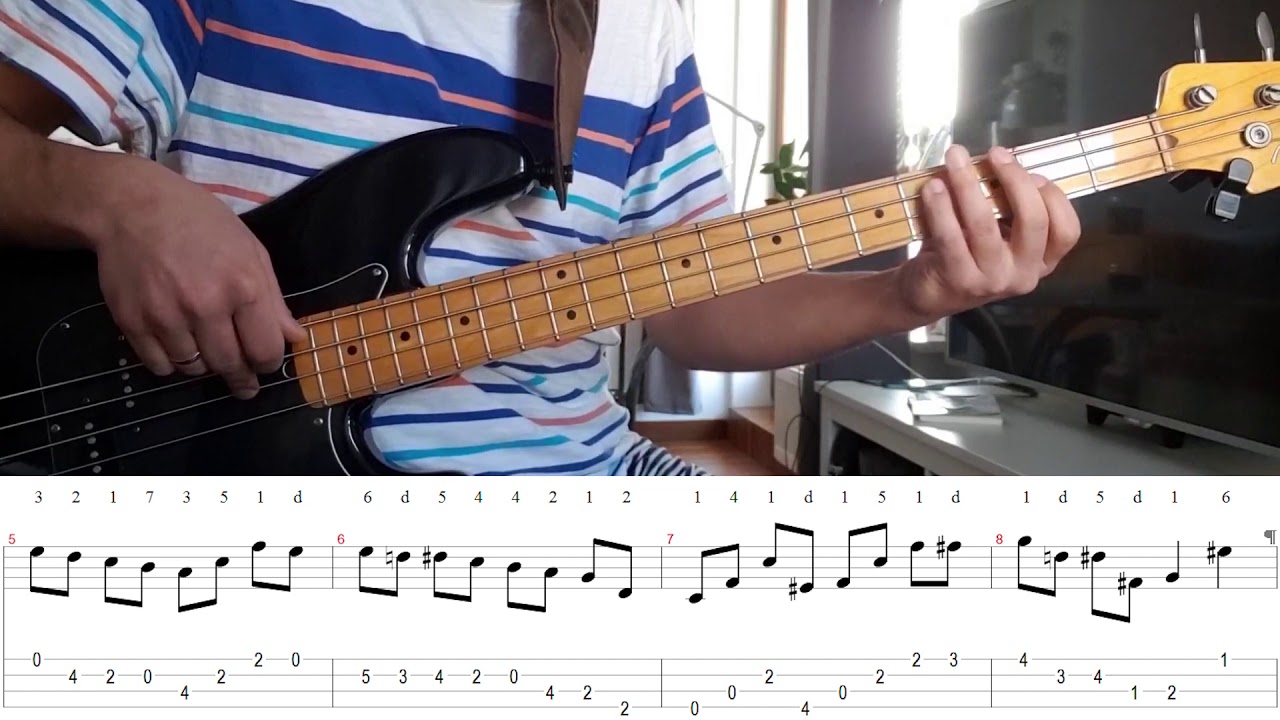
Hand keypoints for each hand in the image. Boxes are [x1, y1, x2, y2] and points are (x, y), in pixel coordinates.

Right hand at [92, 160, 304, 398]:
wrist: (132, 206)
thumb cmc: (200, 223)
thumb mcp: (250, 250)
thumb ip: (273, 300)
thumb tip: (294, 338)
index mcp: (243, 287)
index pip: (264, 351)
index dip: (268, 364)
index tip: (265, 366)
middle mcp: (205, 306)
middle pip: (230, 366)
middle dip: (241, 378)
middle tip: (243, 383)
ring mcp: (166, 316)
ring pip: (194, 369)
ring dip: (205, 366)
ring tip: (207, 351)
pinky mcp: (132, 322)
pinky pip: (160, 366)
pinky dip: (172, 363)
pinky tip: (178, 346)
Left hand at [893, 144, 1079, 321]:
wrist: (928, 295)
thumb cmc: (966, 254)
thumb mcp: (998, 233)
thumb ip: (1008, 205)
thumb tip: (1005, 162)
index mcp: (1041, 262)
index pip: (1067, 231)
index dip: (1054, 197)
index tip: (1034, 172)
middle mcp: (1023, 275)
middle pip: (1033, 221)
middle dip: (1016, 179)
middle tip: (996, 153)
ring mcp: (992, 281)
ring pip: (985, 224)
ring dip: (968, 184)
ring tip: (955, 158)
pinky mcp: (959, 280)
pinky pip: (950, 237)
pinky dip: (940, 207)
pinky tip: (932, 187)